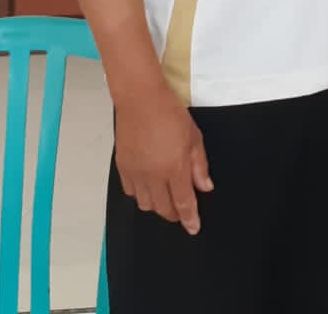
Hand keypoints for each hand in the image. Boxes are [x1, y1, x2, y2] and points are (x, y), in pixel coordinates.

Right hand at [112, 82, 212, 233]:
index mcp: (174, 168)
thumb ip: (200, 165)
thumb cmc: (170, 113)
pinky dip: (141, 194)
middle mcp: (153, 175)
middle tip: (182, 210)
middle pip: (163, 208)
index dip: (189, 219)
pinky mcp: (122, 168)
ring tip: (166, 196)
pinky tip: (149, 185)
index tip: (193, 228)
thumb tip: (205, 187)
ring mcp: (136, 173)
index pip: (184, 203)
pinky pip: (131, 192)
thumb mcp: (194, 137)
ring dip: (157, 205)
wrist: (140, 99)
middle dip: (174, 214)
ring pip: (146, 204)